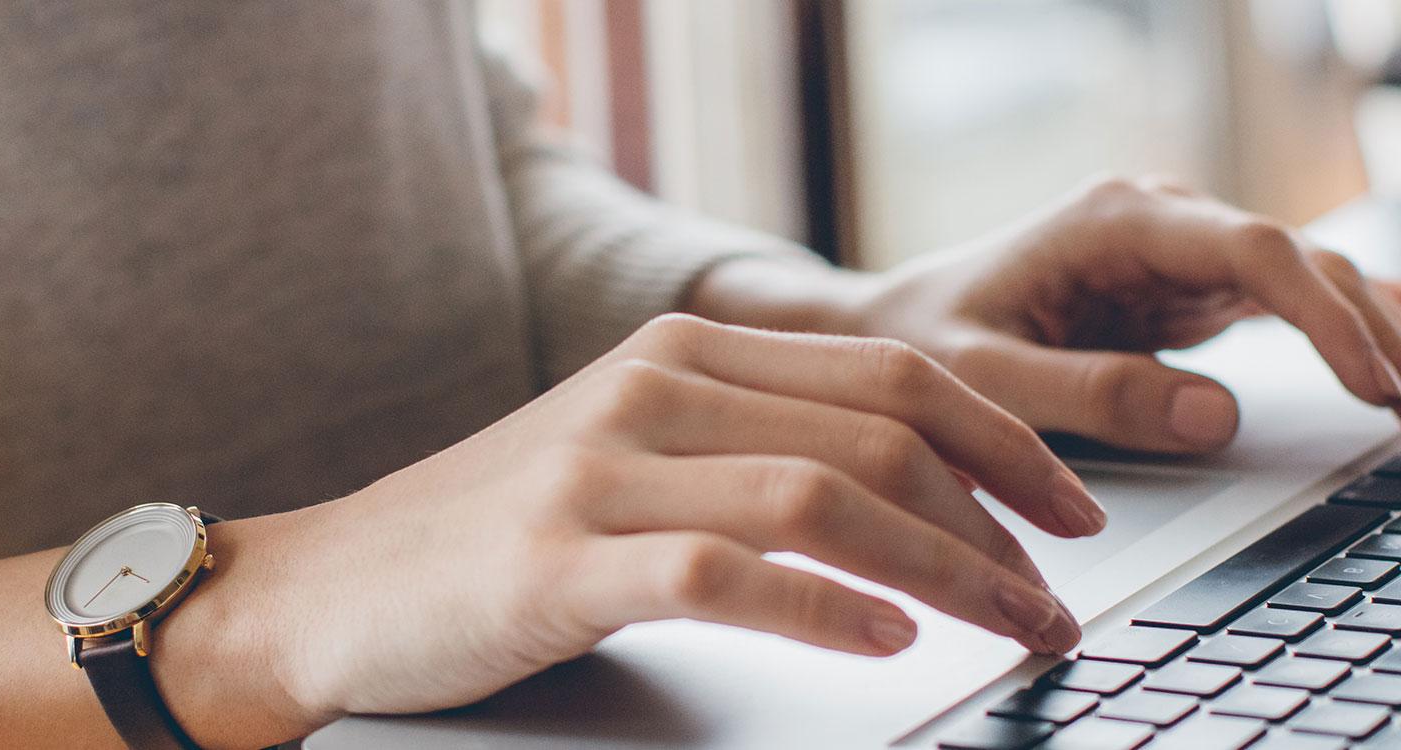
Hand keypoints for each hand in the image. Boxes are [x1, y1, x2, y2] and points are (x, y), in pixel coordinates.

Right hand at [154, 315, 1105, 741]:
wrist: (326, 590)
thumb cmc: (493, 541)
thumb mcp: (631, 459)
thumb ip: (752, 449)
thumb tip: (919, 497)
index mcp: (683, 353)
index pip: (889, 372)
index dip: (1005, 440)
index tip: (1074, 510)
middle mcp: (651, 391)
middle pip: (880, 429)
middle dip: (1000, 517)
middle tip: (1061, 594)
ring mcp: (601, 472)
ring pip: (823, 498)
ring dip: (945, 570)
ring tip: (1010, 627)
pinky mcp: (560, 562)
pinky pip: (724, 572)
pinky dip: (822, 607)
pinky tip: (884, 641)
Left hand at [697, 176, 1400, 455]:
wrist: (887, 325)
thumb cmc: (921, 344)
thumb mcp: (984, 380)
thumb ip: (1093, 393)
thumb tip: (1217, 413)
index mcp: (1117, 221)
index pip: (1254, 254)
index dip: (1328, 318)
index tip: (1379, 384)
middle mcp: (1166, 219)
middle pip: (1309, 269)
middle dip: (1391, 346)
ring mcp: (1187, 251)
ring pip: (1321, 286)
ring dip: (1400, 347)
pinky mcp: (1196, 289)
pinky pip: (1303, 301)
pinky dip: (1375, 323)